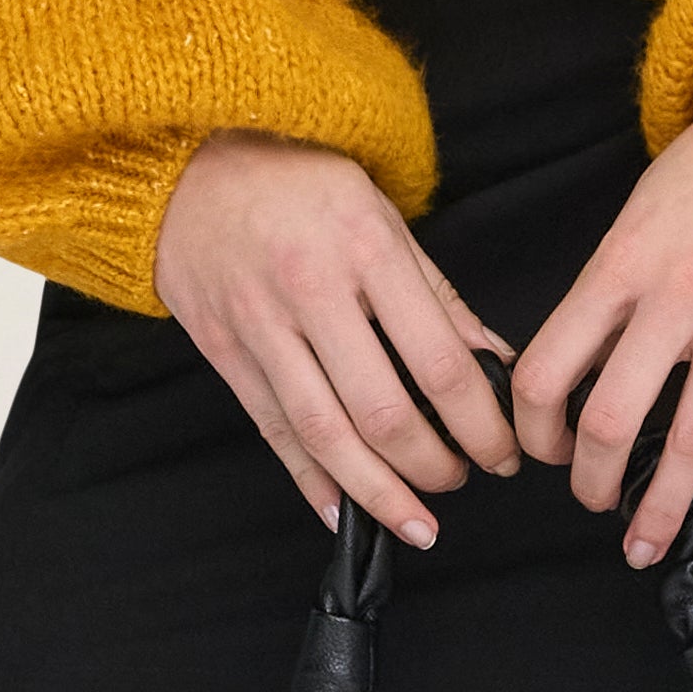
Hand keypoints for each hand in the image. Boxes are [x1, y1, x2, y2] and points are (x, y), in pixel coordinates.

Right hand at [154, 127, 525, 548]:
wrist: (190, 169)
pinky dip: (310, 481)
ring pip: (324, 433)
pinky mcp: (223, 351)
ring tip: (418, 522)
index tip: (502, 449)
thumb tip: (495, 361)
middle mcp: (311, 290)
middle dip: (434, 464)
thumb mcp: (380, 213)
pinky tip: (343, 513)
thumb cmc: (298, 183)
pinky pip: (272, 430)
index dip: (479, 421)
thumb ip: (436, 293)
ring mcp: (260, 325)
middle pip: (382, 409)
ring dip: (378, 492)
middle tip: (465, 479)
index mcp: (365, 247)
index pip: (437, 359)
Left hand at [509, 112, 692, 565]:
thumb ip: (612, 290)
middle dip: (593, 482)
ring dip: (664, 506)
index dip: (531, 429)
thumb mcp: (637, 216)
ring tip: (646, 544)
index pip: (548, 370)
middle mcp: (675, 300)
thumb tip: (583, 366)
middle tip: (593, 502)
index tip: (541, 451)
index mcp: (619, 267)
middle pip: (612, 420)